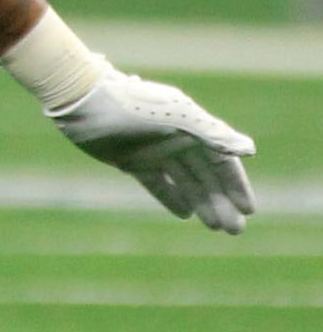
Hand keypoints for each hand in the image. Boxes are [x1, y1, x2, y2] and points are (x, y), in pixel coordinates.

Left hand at [49, 67, 255, 232]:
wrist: (82, 100)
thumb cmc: (130, 105)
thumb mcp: (175, 119)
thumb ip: (212, 133)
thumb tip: (250, 149)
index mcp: (190, 126)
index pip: (221, 159)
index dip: (235, 183)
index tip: (248, 209)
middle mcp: (175, 138)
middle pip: (205, 174)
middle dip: (221, 201)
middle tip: (234, 230)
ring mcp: (153, 150)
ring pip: (184, 181)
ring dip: (201, 202)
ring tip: (216, 227)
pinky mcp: (130, 160)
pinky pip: (157, 183)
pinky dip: (171, 197)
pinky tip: (185, 214)